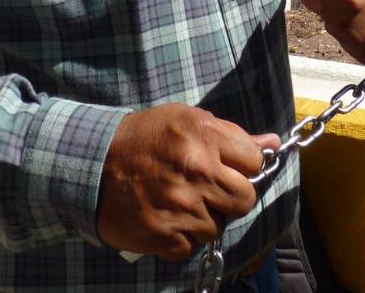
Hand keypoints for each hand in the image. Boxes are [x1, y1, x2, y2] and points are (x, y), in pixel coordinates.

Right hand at [96, 103, 279, 260]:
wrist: (93, 164)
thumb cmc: (144, 137)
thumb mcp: (186, 120)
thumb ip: (231, 133)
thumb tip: (272, 142)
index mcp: (204, 137)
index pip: (255, 161)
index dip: (244, 165)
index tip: (229, 166)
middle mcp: (197, 172)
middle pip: (245, 198)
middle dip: (232, 195)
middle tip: (210, 188)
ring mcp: (182, 207)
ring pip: (219, 225)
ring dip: (205, 216)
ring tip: (182, 200)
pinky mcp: (165, 236)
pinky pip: (192, 245)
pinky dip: (183, 236)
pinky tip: (168, 217)